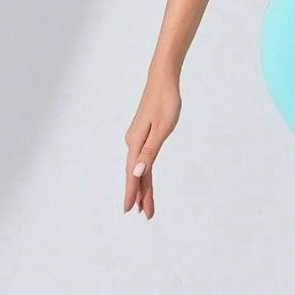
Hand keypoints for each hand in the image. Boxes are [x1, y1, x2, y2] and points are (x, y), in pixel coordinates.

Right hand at [124, 71, 181, 218]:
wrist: (163, 80)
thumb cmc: (166, 102)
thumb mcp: (162, 128)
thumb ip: (150, 151)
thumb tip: (139, 171)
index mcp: (136, 143)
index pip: (134, 174)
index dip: (132, 193)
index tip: (128, 210)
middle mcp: (133, 142)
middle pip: (136, 174)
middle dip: (140, 195)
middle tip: (145, 215)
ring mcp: (136, 139)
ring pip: (139, 168)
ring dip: (142, 186)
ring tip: (143, 205)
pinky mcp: (142, 134)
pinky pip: (142, 159)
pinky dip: (144, 172)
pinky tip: (144, 180)